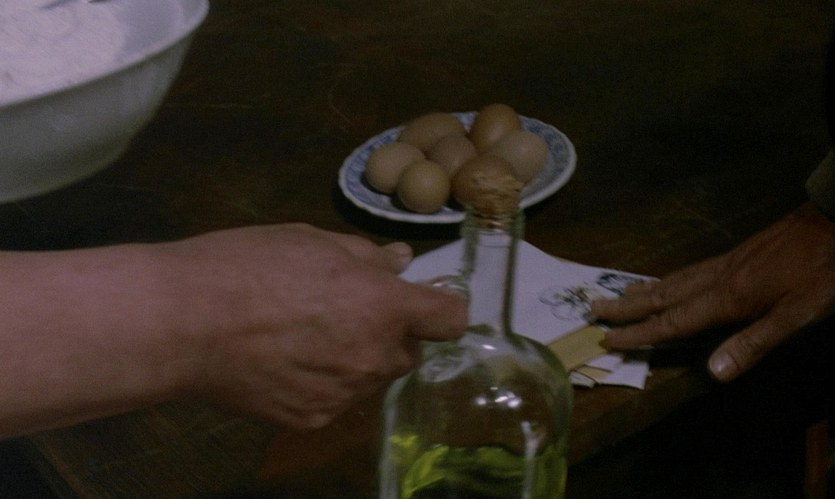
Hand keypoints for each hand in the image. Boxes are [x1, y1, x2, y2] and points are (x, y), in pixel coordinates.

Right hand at [171, 224, 467, 429]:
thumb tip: (400, 261)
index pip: (451, 318)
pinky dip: (322, 382)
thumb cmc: (249, 266)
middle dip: (387, 333)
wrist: (184, 321)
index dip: (439, 307)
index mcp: (383, 306)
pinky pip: (335, 398)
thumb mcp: (311, 241)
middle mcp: (374, 357)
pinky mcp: (312, 419)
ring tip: (303, 335)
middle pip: (408, 351)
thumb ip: (366, 257)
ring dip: (356, 358)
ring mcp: (344, 394)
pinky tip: (284, 362)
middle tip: (342, 311)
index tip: (420, 301)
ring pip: (371, 376)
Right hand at [591, 202, 834, 381]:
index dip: (640, 333)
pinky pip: (687, 272)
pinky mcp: (733, 257)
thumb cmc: (821, 272)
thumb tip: (712, 372)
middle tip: (593, 309)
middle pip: (662, 295)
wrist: (834, 221)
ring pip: (672, 281)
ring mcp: (723, 264)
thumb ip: (754, 343)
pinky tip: (665, 283)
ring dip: (641, 292)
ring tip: (616, 296)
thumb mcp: (798, 314)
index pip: (673, 321)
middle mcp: (716, 279)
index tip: (607, 339)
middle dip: (627, 307)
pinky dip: (665, 280)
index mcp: (727, 297)